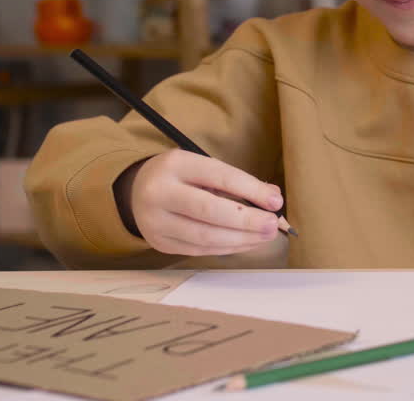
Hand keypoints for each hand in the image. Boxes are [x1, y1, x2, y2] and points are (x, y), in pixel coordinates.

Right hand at [113, 149, 284, 256]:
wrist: (138, 190)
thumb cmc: (182, 176)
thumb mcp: (203, 167)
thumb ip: (237, 181)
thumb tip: (272, 198)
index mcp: (176, 165)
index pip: (219, 177)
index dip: (251, 191)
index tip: (276, 202)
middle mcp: (160, 192)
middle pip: (209, 210)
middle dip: (247, 221)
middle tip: (271, 225)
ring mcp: (156, 221)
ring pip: (205, 236)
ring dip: (241, 239)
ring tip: (264, 236)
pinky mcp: (159, 243)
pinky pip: (199, 249)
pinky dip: (227, 248)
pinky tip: (246, 243)